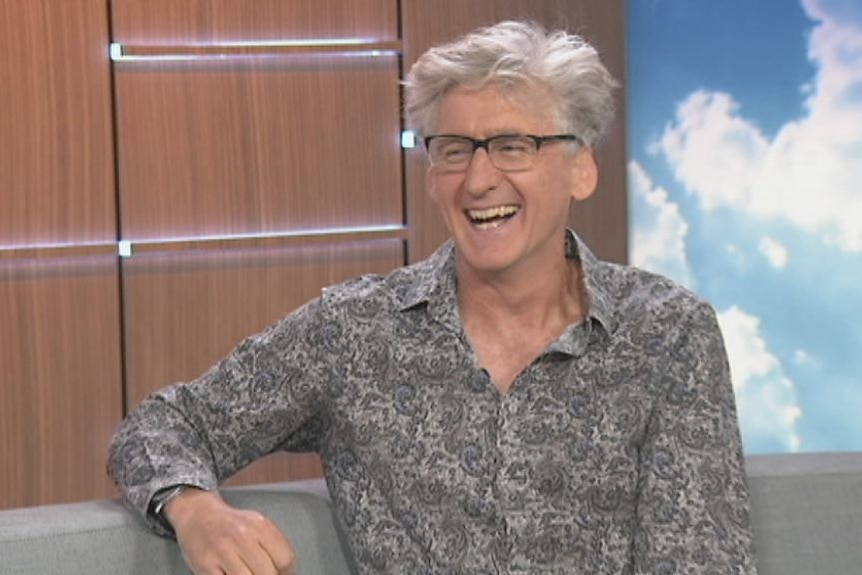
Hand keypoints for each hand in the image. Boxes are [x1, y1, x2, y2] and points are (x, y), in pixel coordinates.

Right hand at [165, 488, 295, 574]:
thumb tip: (287, 572)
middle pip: (268, 573)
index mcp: (259, 525)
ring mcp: (222, 551)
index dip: (287, 573)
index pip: (284, 559)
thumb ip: (273, 544)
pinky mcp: (205, 565)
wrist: (197, 515)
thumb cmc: (231, 524)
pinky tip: (232, 574)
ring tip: (248, 573)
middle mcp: (242, 536)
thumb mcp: (257, 524)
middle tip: (262, 573)